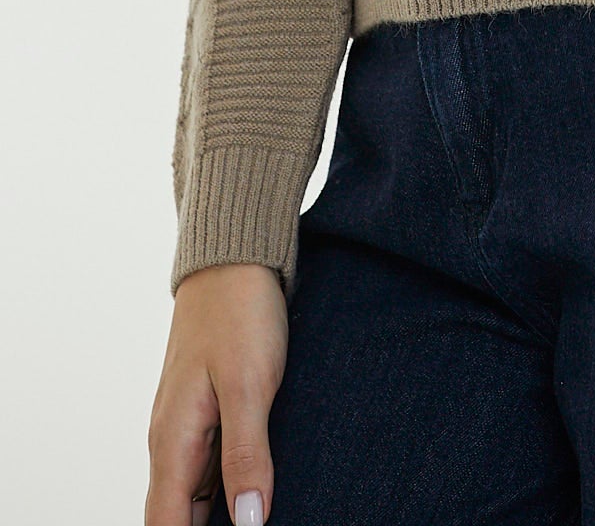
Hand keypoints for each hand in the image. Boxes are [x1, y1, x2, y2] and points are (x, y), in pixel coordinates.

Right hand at [146, 262, 286, 525]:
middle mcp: (171, 444)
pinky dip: (225, 495)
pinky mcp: (207, 416)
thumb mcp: (250, 385)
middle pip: (176, 520)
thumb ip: (246, 455)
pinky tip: (256, 497)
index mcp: (172, 444)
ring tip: (258, 517)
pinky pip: (208, 472)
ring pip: (192, 500)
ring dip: (217, 520)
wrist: (234, 260)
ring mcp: (187, 430)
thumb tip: (250, 522)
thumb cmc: (239, 314)